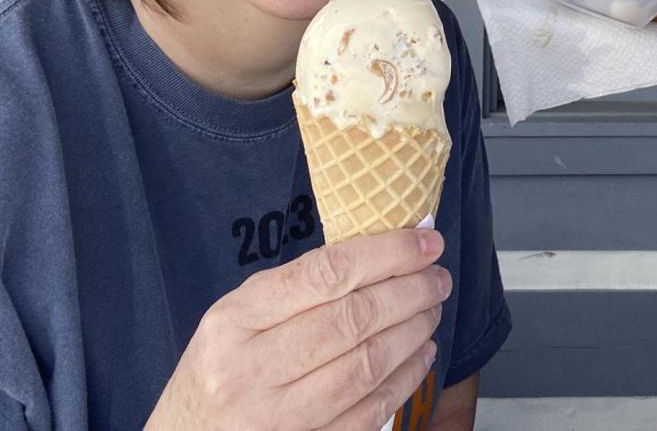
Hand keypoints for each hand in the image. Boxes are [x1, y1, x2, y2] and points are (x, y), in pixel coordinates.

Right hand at [148, 228, 449, 429]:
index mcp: (234, 322)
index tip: (425, 243)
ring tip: (432, 309)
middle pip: (353, 318)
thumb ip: (296, 288)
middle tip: (438, 276)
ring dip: (413, 332)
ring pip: (367, 364)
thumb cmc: (218, 372)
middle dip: (409, 292)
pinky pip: (369, 410)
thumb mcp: (235, 318)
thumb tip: (381, 252)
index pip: (325, 274)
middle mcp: (250, 370)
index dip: (386, 254)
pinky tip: (420, 353)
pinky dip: (404, 377)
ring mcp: (276, 418)